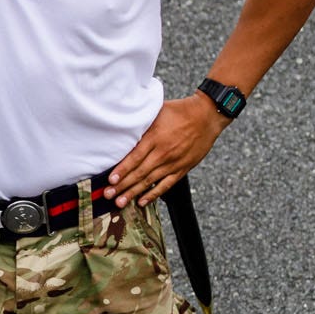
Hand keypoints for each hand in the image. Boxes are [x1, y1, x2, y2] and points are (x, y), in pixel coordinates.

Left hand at [103, 94, 225, 208]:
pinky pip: (166, 184)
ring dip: (134, 193)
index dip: (122, 170)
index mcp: (156, 137)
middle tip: (108, 195)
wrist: (207, 115)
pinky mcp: (183, 168)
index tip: (110, 180)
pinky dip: (154, 194)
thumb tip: (121, 128)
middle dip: (122, 185)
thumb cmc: (180, 111)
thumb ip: (141, 123)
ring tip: (120, 202)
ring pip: (150, 181)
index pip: (135, 157)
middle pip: (140, 172)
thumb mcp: (157, 111)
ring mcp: (174, 162)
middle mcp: (164, 152)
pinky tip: (142, 201)